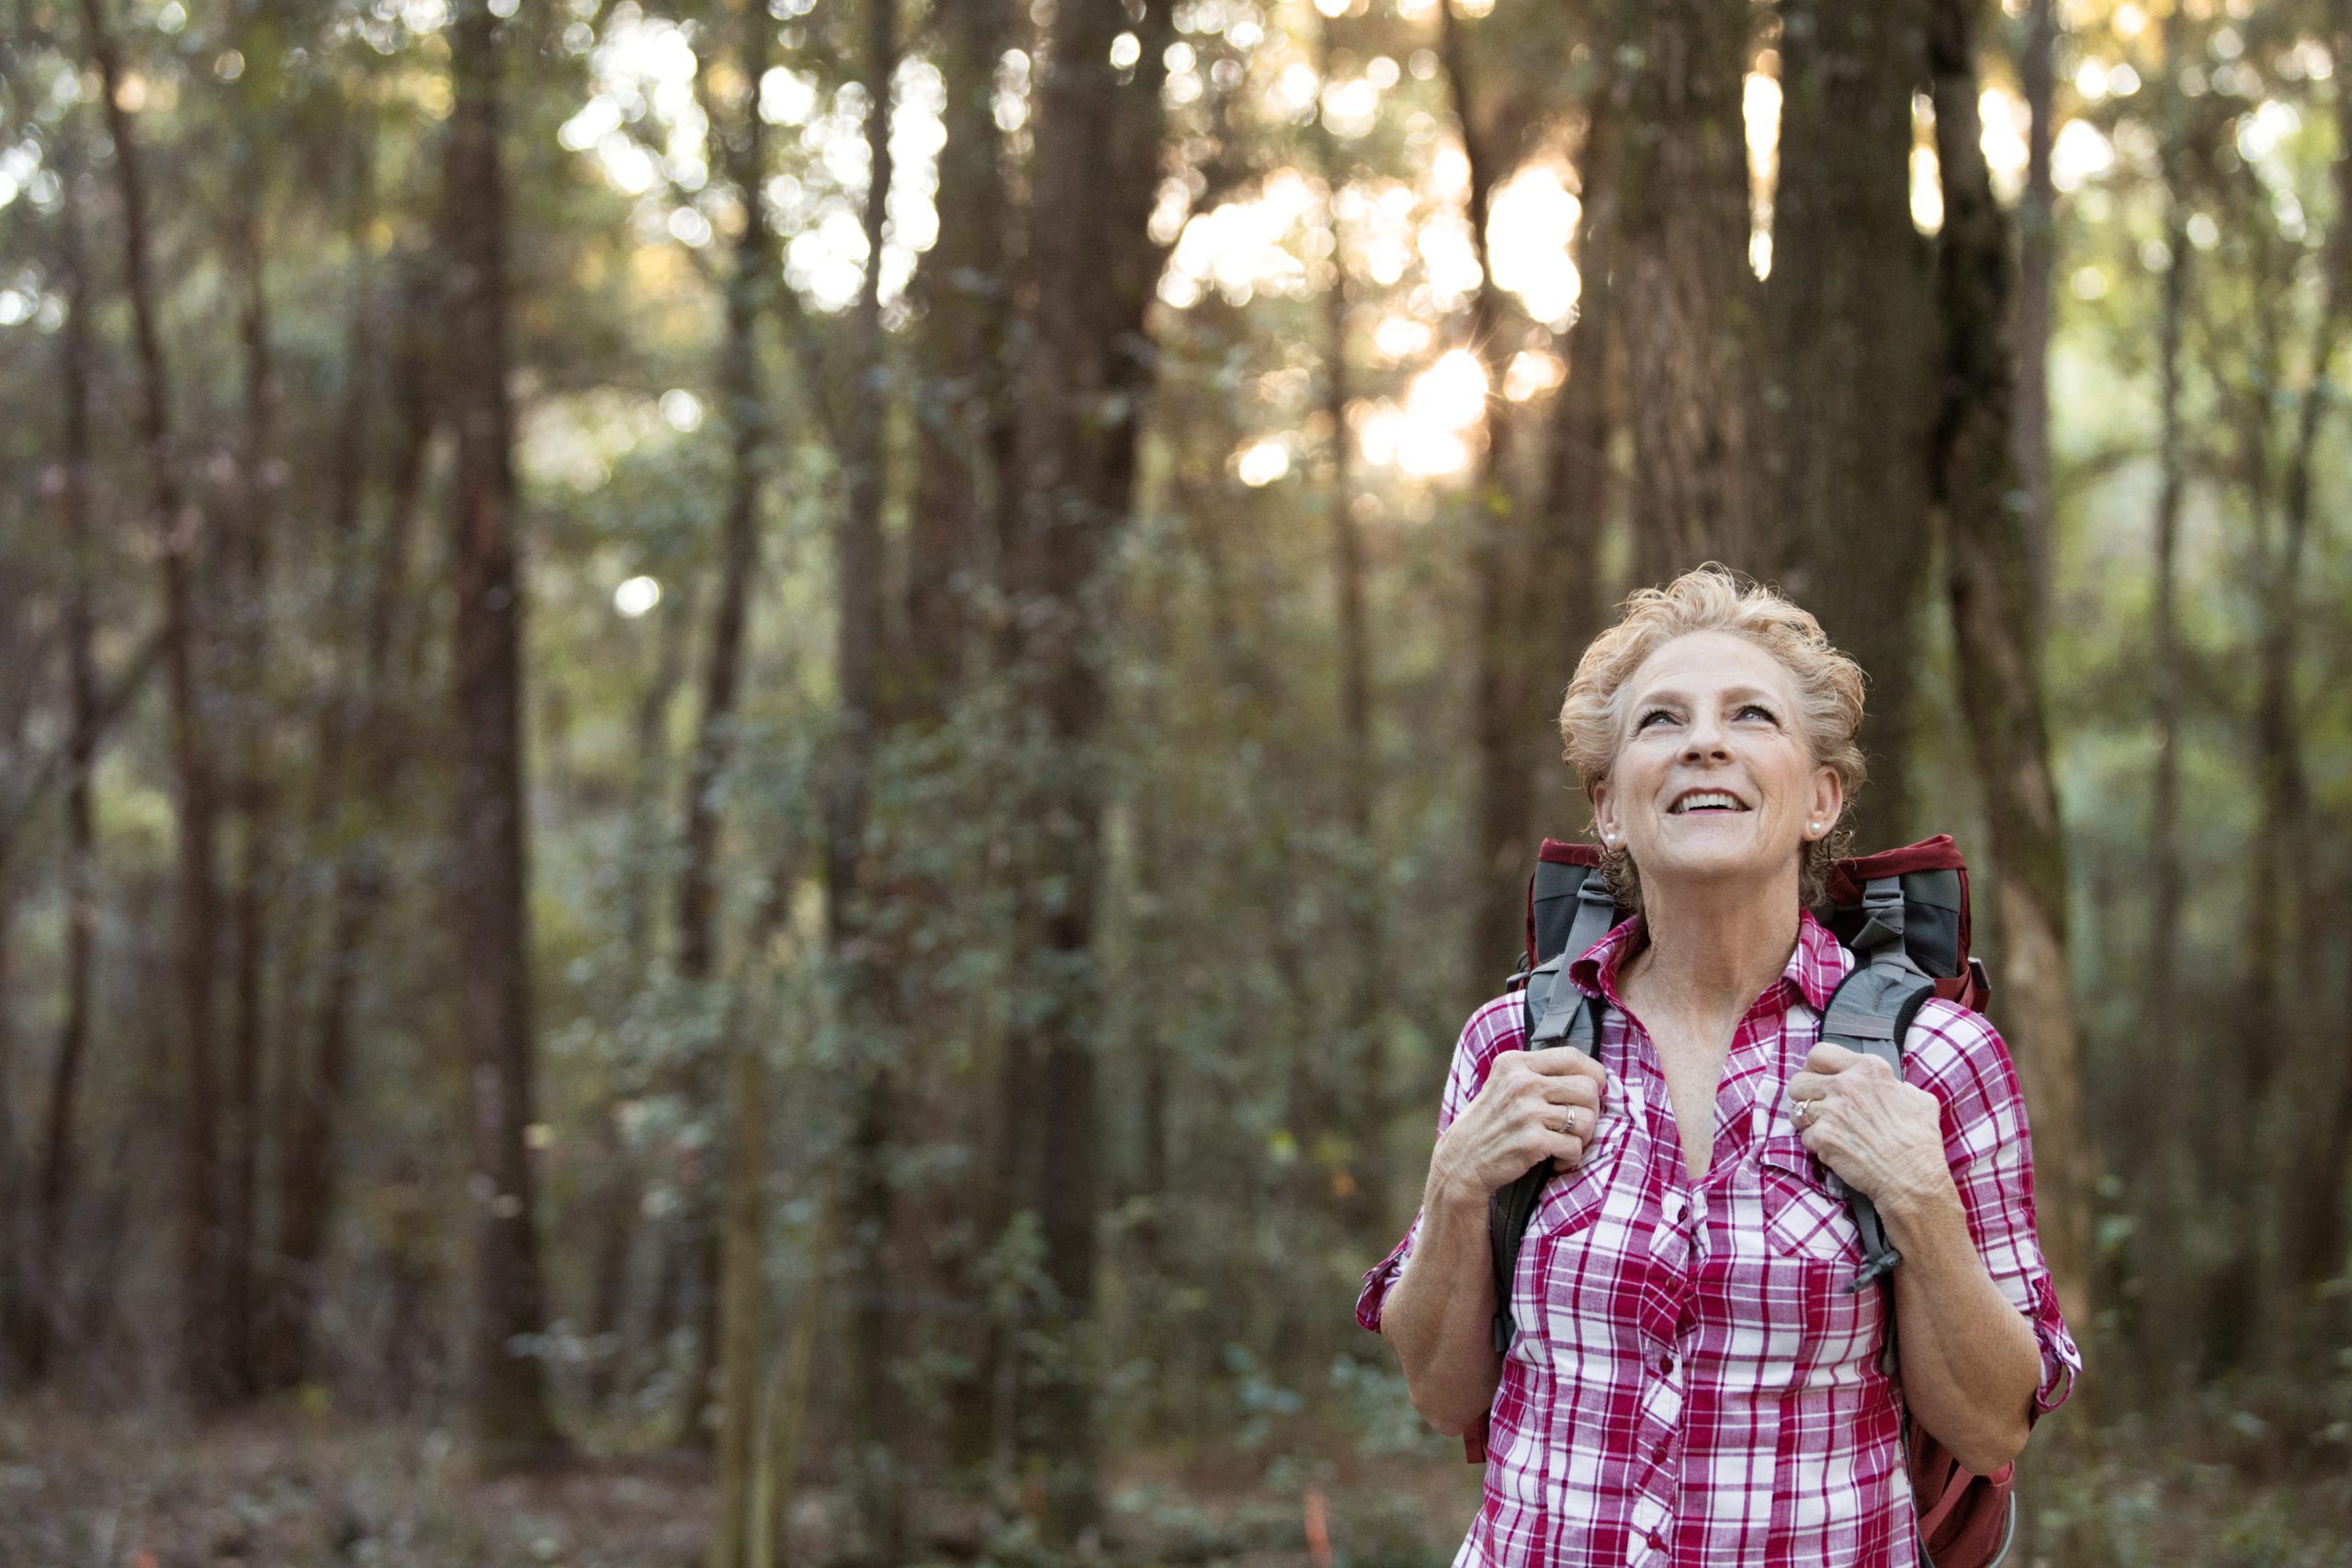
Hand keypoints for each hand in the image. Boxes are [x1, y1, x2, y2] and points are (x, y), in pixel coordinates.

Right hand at [1430, 1048, 1609, 1204]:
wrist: (1461, 1161)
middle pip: (1587, 1088)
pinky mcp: (1532, 1141)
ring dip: (1582, 1137)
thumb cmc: (1488, 1123)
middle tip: (1577, 1124)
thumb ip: (1536, 1073)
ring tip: (1565, 1142)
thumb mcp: (1503, 1084)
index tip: (1594, 1087)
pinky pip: (1575, 1147)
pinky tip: (1556, 1159)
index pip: (1572, 1055)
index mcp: (1515, 1063)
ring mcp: (1527, 1112)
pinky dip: (1570, 1158)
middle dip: (1591, 1110)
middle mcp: (1522, 1083)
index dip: (1593, 1073)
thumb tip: (1590, 1075)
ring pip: (1586, 1120)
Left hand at [1784, 1043, 1949, 1209]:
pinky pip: (1804, 1136)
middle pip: (1799, 1080)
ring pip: (1796, 1109)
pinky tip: (1833, 1149)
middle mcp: (1846, 1084)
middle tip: (1816, 1107)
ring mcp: (1832, 1110)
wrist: (1912, 1177)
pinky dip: (1815, 1145)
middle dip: (1804, 1095)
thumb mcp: (1918, 1099)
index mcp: (1869, 1069)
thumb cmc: (1919, 1142)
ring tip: (1824, 1130)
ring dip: (1806, 1121)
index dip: (1814, 1068)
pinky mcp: (1823, 1136)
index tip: (1817, 1078)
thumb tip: (1890, 1086)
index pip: (1820, 1053)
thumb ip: (1895, 1086)